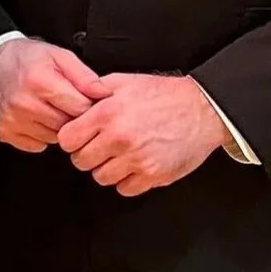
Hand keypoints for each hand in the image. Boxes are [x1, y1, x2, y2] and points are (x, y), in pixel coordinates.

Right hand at [0, 37, 108, 151]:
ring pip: (53, 138)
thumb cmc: (24, 59)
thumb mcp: (58, 56)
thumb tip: (105, 95)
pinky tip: (35, 117)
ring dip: (56, 127)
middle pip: (67, 126)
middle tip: (65, 104)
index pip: (80, 109)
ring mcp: (12, 121)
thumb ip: (84, 76)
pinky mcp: (5, 133)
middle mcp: (23, 104)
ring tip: (48, 108)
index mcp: (39, 82)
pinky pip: (37, 145)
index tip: (84, 100)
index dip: (87, 105)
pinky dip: (40, 134)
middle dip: (71, 117)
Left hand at [56, 72, 227, 195]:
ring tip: (118, 155)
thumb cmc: (164, 95)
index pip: (67, 140)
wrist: (202, 110)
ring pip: (101, 177)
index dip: (72, 139)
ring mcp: (137, 159)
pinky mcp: (154, 175)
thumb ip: (93, 92)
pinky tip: (133, 165)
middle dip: (87, 154)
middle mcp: (120, 138)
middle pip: (81, 161)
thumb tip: (72, 102)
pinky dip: (126, 180)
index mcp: (107, 114)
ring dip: (106, 168)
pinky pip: (125, 189)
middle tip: (99, 147)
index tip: (79, 137)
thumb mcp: (123, 82)